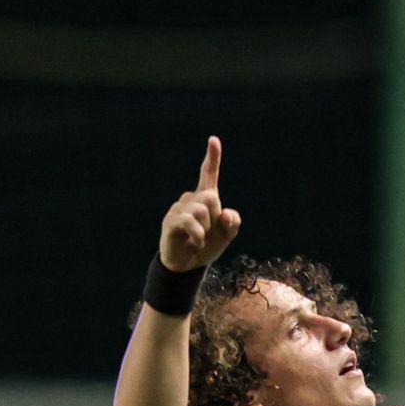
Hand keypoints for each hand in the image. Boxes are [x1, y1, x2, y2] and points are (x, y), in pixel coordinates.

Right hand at [159, 136, 242, 271]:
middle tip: (208, 232)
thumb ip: (233, 222)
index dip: (212, 158)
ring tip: (199, 239)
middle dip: (215, 217)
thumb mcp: (227, 235)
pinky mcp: (170, 221)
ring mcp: (178, 209)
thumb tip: (226, 213)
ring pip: (201, 210)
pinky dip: (198, 235)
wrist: (188, 265)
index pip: (208, 175)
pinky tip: (196, 242)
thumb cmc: (207, 245)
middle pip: (210, 197)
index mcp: (205, 199)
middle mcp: (190, 200)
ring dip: (206, 229)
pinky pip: (190, 222)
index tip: (214, 140)